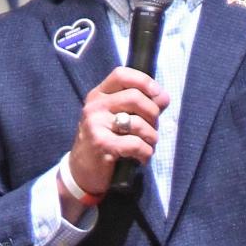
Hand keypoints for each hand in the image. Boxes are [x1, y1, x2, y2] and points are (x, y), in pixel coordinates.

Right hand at [66, 66, 169, 196]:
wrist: (82, 170)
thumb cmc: (105, 140)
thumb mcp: (119, 117)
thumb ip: (141, 105)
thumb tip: (163, 97)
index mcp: (99, 95)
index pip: (121, 74)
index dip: (143, 81)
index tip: (157, 93)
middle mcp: (95, 106)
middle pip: (135, 97)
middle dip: (153, 114)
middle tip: (153, 127)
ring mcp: (96, 125)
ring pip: (138, 122)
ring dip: (151, 136)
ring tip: (148, 144)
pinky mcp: (102, 145)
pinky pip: (136, 144)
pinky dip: (146, 152)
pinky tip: (142, 157)